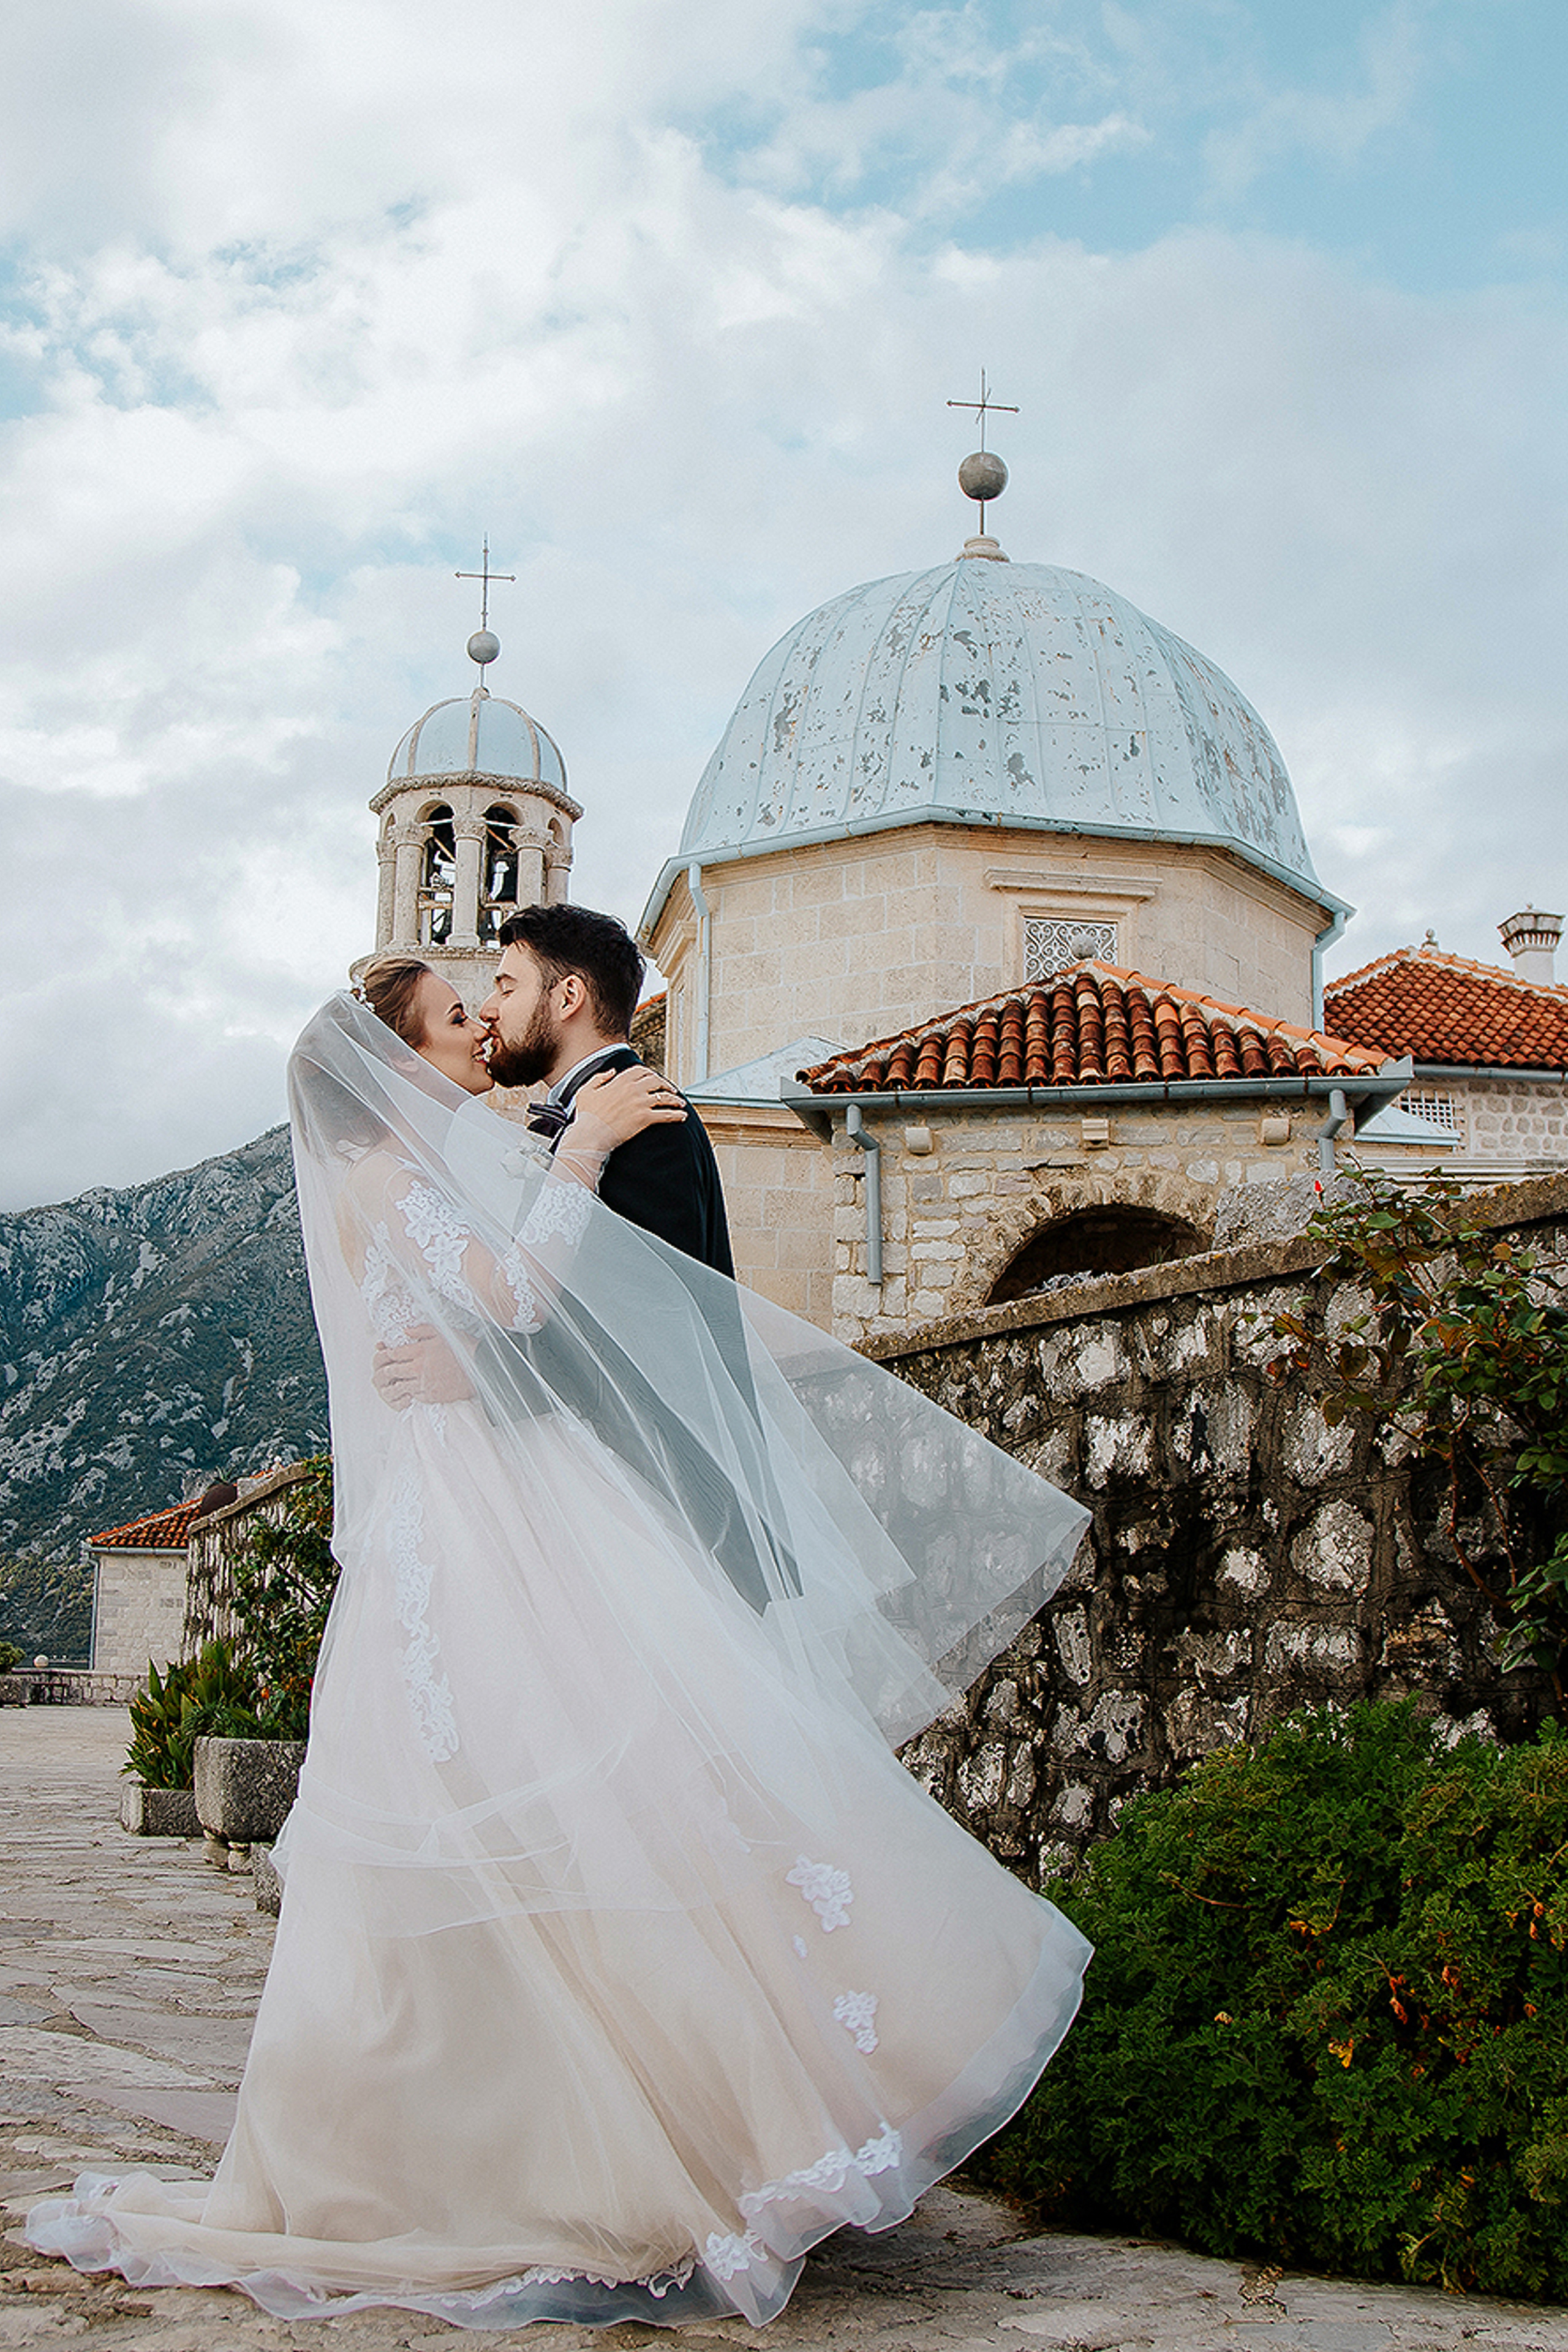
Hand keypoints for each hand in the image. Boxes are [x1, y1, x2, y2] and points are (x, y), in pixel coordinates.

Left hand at [372, 1326, 474, 1410]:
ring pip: (399, 1386)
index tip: (387, 1355)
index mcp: (420, 1350)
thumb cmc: (464, 1348)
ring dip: (394, 1384)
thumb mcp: (443, 1332)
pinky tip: (411, 1389)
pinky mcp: (431, 1396)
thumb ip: (421, 1330)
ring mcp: (424, 1384)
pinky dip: (408, 1394)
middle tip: (386, 1370)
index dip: (386, 1354)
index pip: (392, 1354)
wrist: (481, 1368)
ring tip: (395, 1381)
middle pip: (391, 1371)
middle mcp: (418, 1368)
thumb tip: (405, 1331)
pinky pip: (412, 1397)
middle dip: (385, 1370)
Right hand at [570, 1066, 687, 1151]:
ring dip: (675, 1100)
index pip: (642, 1071)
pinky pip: (665, 1115)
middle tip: (671, 1091)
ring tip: (681, 1103)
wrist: (590, 1135)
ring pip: (664, 1098)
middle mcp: (633, 1089)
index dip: (651, 1074)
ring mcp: (640, 1103)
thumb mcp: (586, 1090)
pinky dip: (676, 1115)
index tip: (655, 1079)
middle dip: (666, 1086)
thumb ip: (600, 1077)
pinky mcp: (645, 1118)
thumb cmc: (586, 1116)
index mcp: (620, 1080)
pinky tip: (682, 1117)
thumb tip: (611, 1071)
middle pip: (656, 1082)